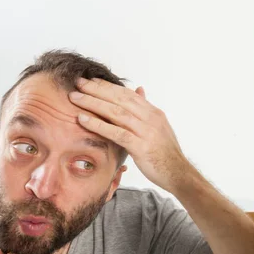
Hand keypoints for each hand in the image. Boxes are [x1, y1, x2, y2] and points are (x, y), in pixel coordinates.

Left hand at [70, 79, 189, 193]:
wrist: (178, 173)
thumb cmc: (166, 153)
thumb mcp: (158, 127)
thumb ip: (146, 109)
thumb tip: (139, 90)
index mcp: (153, 113)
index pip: (127, 94)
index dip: (108, 86)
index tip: (91, 80)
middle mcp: (150, 118)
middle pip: (119, 99)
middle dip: (97, 90)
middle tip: (78, 83)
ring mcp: (146, 132)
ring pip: (116, 113)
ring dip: (93, 103)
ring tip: (75, 98)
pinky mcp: (141, 147)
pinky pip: (116, 133)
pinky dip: (98, 124)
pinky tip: (82, 119)